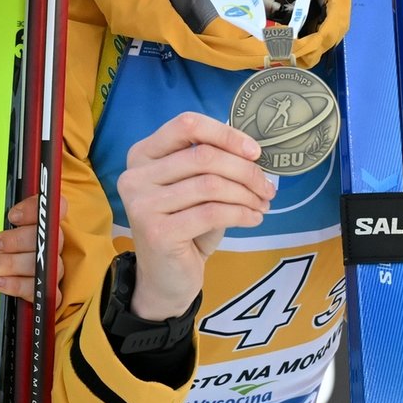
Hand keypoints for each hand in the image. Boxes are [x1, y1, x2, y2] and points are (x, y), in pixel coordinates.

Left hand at [0, 199, 67, 303]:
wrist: (7, 282)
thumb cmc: (2, 249)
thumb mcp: (0, 228)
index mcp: (46, 224)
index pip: (56, 207)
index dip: (36, 211)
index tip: (12, 217)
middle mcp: (53, 245)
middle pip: (45, 239)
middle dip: (16, 241)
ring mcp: (53, 268)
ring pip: (40, 264)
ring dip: (12, 264)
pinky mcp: (47, 289)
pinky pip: (38, 289)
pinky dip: (17, 285)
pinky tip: (0, 282)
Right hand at [116, 112, 273, 321]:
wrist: (166, 278)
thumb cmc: (186, 227)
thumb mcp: (196, 188)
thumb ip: (212, 162)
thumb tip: (251, 148)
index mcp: (143, 154)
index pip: (186, 124)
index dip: (226, 134)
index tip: (255, 152)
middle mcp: (135, 175)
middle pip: (204, 155)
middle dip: (245, 170)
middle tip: (267, 187)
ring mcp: (142, 204)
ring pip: (210, 184)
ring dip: (246, 194)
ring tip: (262, 204)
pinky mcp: (157, 232)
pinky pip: (212, 213)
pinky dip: (241, 213)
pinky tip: (253, 219)